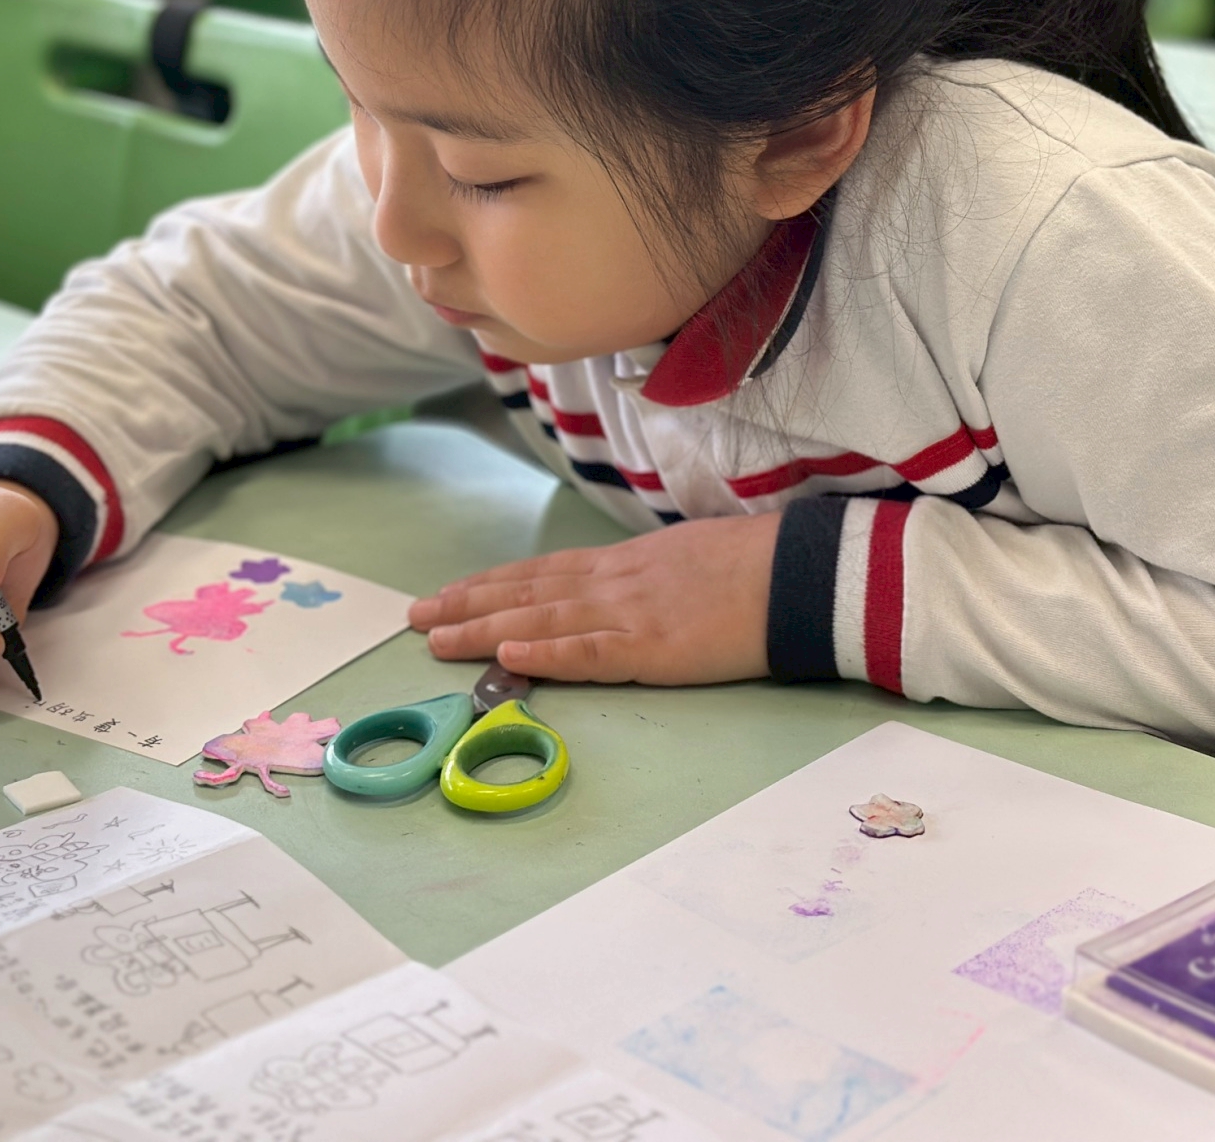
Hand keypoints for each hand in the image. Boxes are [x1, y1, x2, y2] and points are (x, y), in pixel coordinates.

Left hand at [408, 513, 780, 683]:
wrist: (798, 572)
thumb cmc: (753, 566)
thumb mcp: (687, 560)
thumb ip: (647, 578)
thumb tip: (626, 591)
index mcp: (624, 565)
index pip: (542, 573)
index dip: (491, 584)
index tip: (450, 591)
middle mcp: (613, 583)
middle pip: (526, 594)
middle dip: (467, 605)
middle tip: (416, 617)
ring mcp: (628, 614)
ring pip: (540, 620)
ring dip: (482, 629)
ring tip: (435, 637)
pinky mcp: (652, 647)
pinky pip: (588, 652)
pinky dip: (544, 653)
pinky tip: (508, 654)